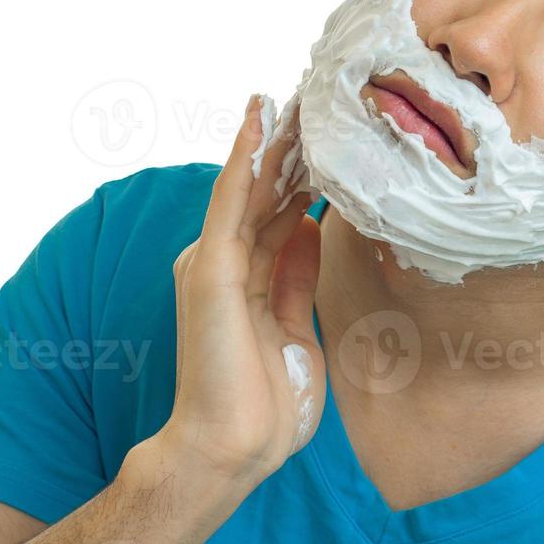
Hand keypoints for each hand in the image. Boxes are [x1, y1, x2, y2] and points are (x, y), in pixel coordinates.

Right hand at [147, 93, 324, 488]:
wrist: (231, 449)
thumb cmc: (264, 403)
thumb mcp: (295, 326)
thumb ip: (296, 277)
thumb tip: (313, 231)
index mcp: (245, 278)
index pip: (279, 212)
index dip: (304, 173)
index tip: (330, 135)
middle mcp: (225, 262)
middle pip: (265, 192)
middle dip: (291, 147)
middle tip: (318, 98)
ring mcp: (215, 261)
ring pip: (250, 185)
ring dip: (273, 139)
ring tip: (296, 94)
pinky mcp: (213, 266)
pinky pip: (231, 199)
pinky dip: (243, 156)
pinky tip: (259, 118)